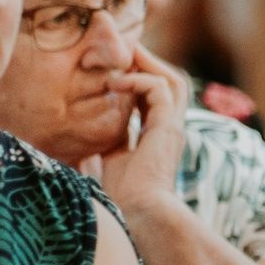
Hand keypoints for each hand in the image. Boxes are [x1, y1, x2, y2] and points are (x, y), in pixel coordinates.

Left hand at [99, 46, 189, 223]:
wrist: (140, 212)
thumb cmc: (125, 195)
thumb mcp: (113, 158)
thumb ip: (111, 139)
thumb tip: (91, 129)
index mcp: (160, 135)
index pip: (156, 97)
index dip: (139, 79)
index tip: (115, 70)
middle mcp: (171, 128)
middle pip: (172, 82)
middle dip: (150, 63)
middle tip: (125, 51)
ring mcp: (172, 127)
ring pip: (173, 80)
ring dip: (148, 66)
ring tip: (123, 59)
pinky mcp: (167, 127)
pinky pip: (159, 89)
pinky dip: (139, 80)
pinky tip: (118, 83)